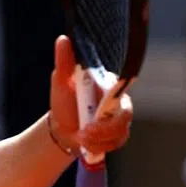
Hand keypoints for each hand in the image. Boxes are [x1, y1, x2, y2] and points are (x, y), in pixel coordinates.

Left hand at [48, 35, 132, 157]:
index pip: (122, 90)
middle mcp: (119, 101)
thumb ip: (64, 61)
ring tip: (80, 138)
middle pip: (124, 116)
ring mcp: (121, 120)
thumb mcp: (61, 81)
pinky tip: (86, 144)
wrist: (62, 128)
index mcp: (109, 85)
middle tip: (84, 133)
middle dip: (103, 129)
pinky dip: (99, 147)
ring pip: (120, 132)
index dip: (114, 102)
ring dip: (98, 140)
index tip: (99, 111)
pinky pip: (116, 143)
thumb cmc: (63, 102)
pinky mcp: (118, 135)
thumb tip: (63, 39)